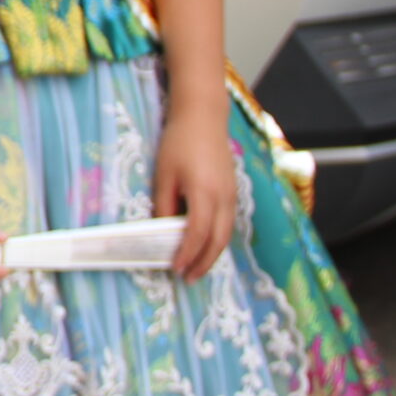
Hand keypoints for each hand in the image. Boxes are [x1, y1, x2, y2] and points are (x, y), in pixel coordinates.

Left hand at [154, 106, 236, 280]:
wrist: (203, 117)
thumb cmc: (179, 142)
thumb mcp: (164, 174)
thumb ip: (164, 204)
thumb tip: (161, 230)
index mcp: (205, 193)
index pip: (197, 234)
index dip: (187, 254)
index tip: (175, 269)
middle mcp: (224, 198)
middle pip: (218, 240)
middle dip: (204, 263)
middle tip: (189, 279)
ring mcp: (233, 195)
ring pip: (227, 234)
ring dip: (213, 254)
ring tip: (197, 268)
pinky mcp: (234, 191)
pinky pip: (229, 222)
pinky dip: (219, 239)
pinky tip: (207, 245)